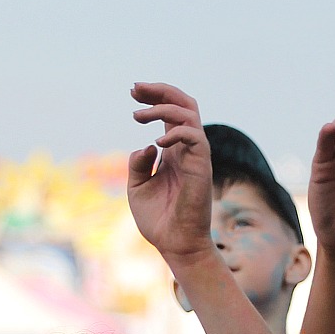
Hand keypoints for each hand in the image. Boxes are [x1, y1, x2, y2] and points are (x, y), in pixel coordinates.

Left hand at [126, 83, 215, 263]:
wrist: (174, 244)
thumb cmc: (158, 220)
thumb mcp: (137, 187)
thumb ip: (137, 164)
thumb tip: (146, 145)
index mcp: (173, 151)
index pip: (171, 112)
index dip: (154, 97)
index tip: (133, 92)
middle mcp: (187, 149)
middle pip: (184, 104)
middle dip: (160, 91)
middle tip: (135, 89)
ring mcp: (196, 156)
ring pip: (189, 114)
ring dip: (162, 109)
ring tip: (137, 116)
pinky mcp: (201, 167)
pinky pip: (194, 137)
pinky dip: (175, 133)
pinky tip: (157, 143)